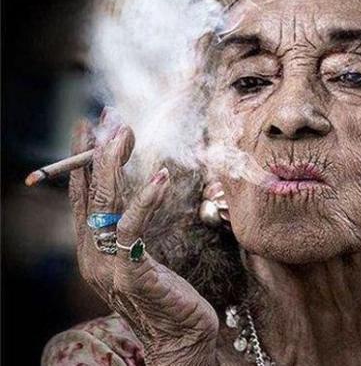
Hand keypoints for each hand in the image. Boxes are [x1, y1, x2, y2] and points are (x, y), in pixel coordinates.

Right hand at [69, 113, 218, 365]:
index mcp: (91, 252)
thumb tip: (137, 189)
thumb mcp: (141, 258)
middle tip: (108, 118)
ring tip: (124, 135)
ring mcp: (107, 268)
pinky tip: (161, 178)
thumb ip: (130, 230)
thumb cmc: (166, 296)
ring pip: (105, 206)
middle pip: (90, 195)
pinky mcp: (131, 275)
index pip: (81, 198)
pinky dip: (146, 200)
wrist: (180, 339)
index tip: (89, 127)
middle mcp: (91, 258)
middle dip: (96, 153)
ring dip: (114, 166)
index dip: (82, 161)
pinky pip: (133, 229)